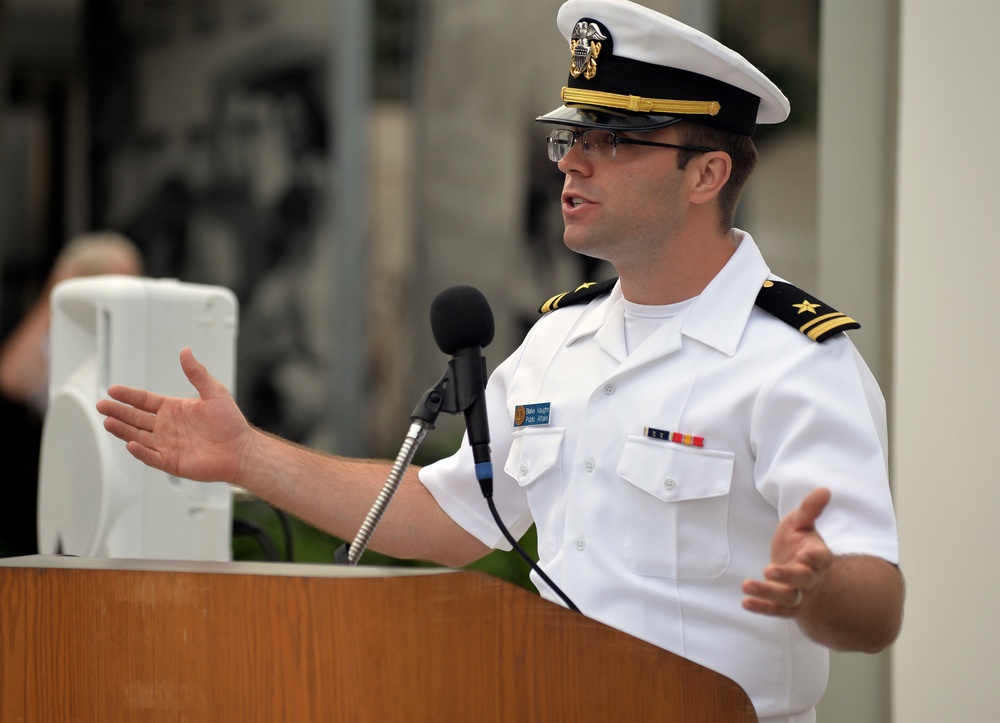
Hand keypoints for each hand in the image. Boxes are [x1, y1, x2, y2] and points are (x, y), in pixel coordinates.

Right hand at [97, 347, 251, 484]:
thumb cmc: (230, 422)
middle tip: (102, 405)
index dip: (128, 396)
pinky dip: (141, 452)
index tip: (112, 390)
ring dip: (123, 430)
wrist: (241, 450)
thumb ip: (197, 373)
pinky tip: (130, 444)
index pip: (144, 401)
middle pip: (136, 418)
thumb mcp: (214, 392)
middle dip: (118, 412)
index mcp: (174, 409)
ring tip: (108, 422)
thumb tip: (185, 351)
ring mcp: (167, 445)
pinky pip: (152, 457)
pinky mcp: (172, 462)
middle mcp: (167, 427)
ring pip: (138, 436)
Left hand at [741, 487, 833, 617]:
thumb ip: (810, 509)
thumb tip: (824, 489)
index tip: (804, 554)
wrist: (799, 568)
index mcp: (819, 557)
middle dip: (788, 576)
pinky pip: (776, 610)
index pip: (822, 559)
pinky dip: (761, 608)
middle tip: (769, 570)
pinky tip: (745, 602)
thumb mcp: (802, 523)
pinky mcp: (787, 606)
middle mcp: (812, 578)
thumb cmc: (801, 543)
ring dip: (767, 593)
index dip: (815, 558)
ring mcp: (800, 594)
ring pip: (788, 598)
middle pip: (804, 581)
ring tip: (746, 585)